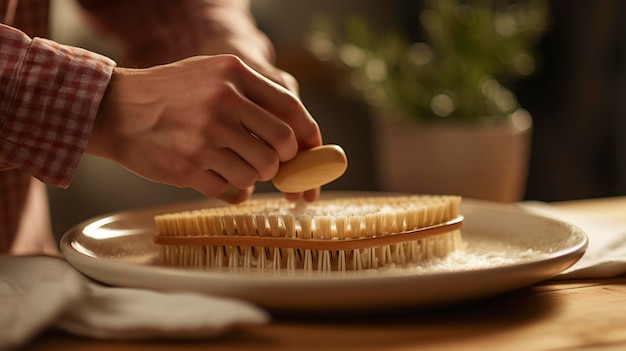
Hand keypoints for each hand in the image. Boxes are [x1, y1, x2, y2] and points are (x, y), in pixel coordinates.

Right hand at [87, 55, 321, 202]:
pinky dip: (230, 188)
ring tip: (233, 165)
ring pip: (258, 172)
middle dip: (282, 162)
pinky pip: (230, 189)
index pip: (291, 109)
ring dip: (253, 176)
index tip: (310, 151)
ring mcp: (205, 136)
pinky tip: (211, 173)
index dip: (308, 136)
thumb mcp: (211, 75)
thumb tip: (295, 137)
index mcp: (233, 74)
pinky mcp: (189, 166)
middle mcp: (222, 102)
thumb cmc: (170, 94)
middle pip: (282, 146)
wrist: (115, 110)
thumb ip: (252, 97)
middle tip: (270, 163)